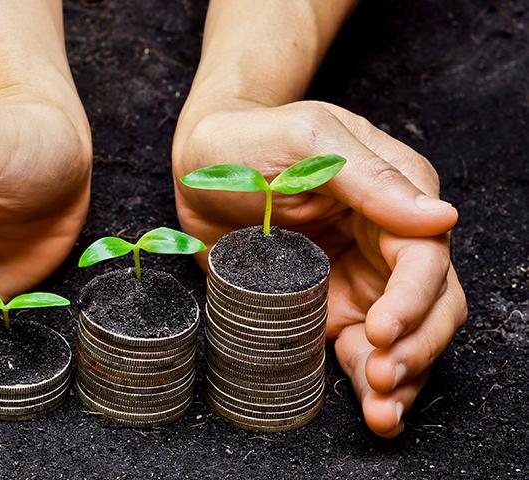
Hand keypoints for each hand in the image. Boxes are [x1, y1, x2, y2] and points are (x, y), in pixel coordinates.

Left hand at [173, 99, 466, 437]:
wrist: (200, 165)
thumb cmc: (251, 140)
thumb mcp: (309, 142)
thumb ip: (371, 179)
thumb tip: (441, 218)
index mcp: (393, 196)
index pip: (425, 257)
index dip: (413, 300)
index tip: (380, 331)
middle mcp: (384, 243)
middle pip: (430, 305)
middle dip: (416, 347)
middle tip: (383, 378)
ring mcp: (357, 279)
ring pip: (404, 337)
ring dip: (404, 376)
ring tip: (382, 410)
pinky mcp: (325, 307)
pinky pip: (357, 350)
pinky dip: (368, 381)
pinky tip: (371, 407)